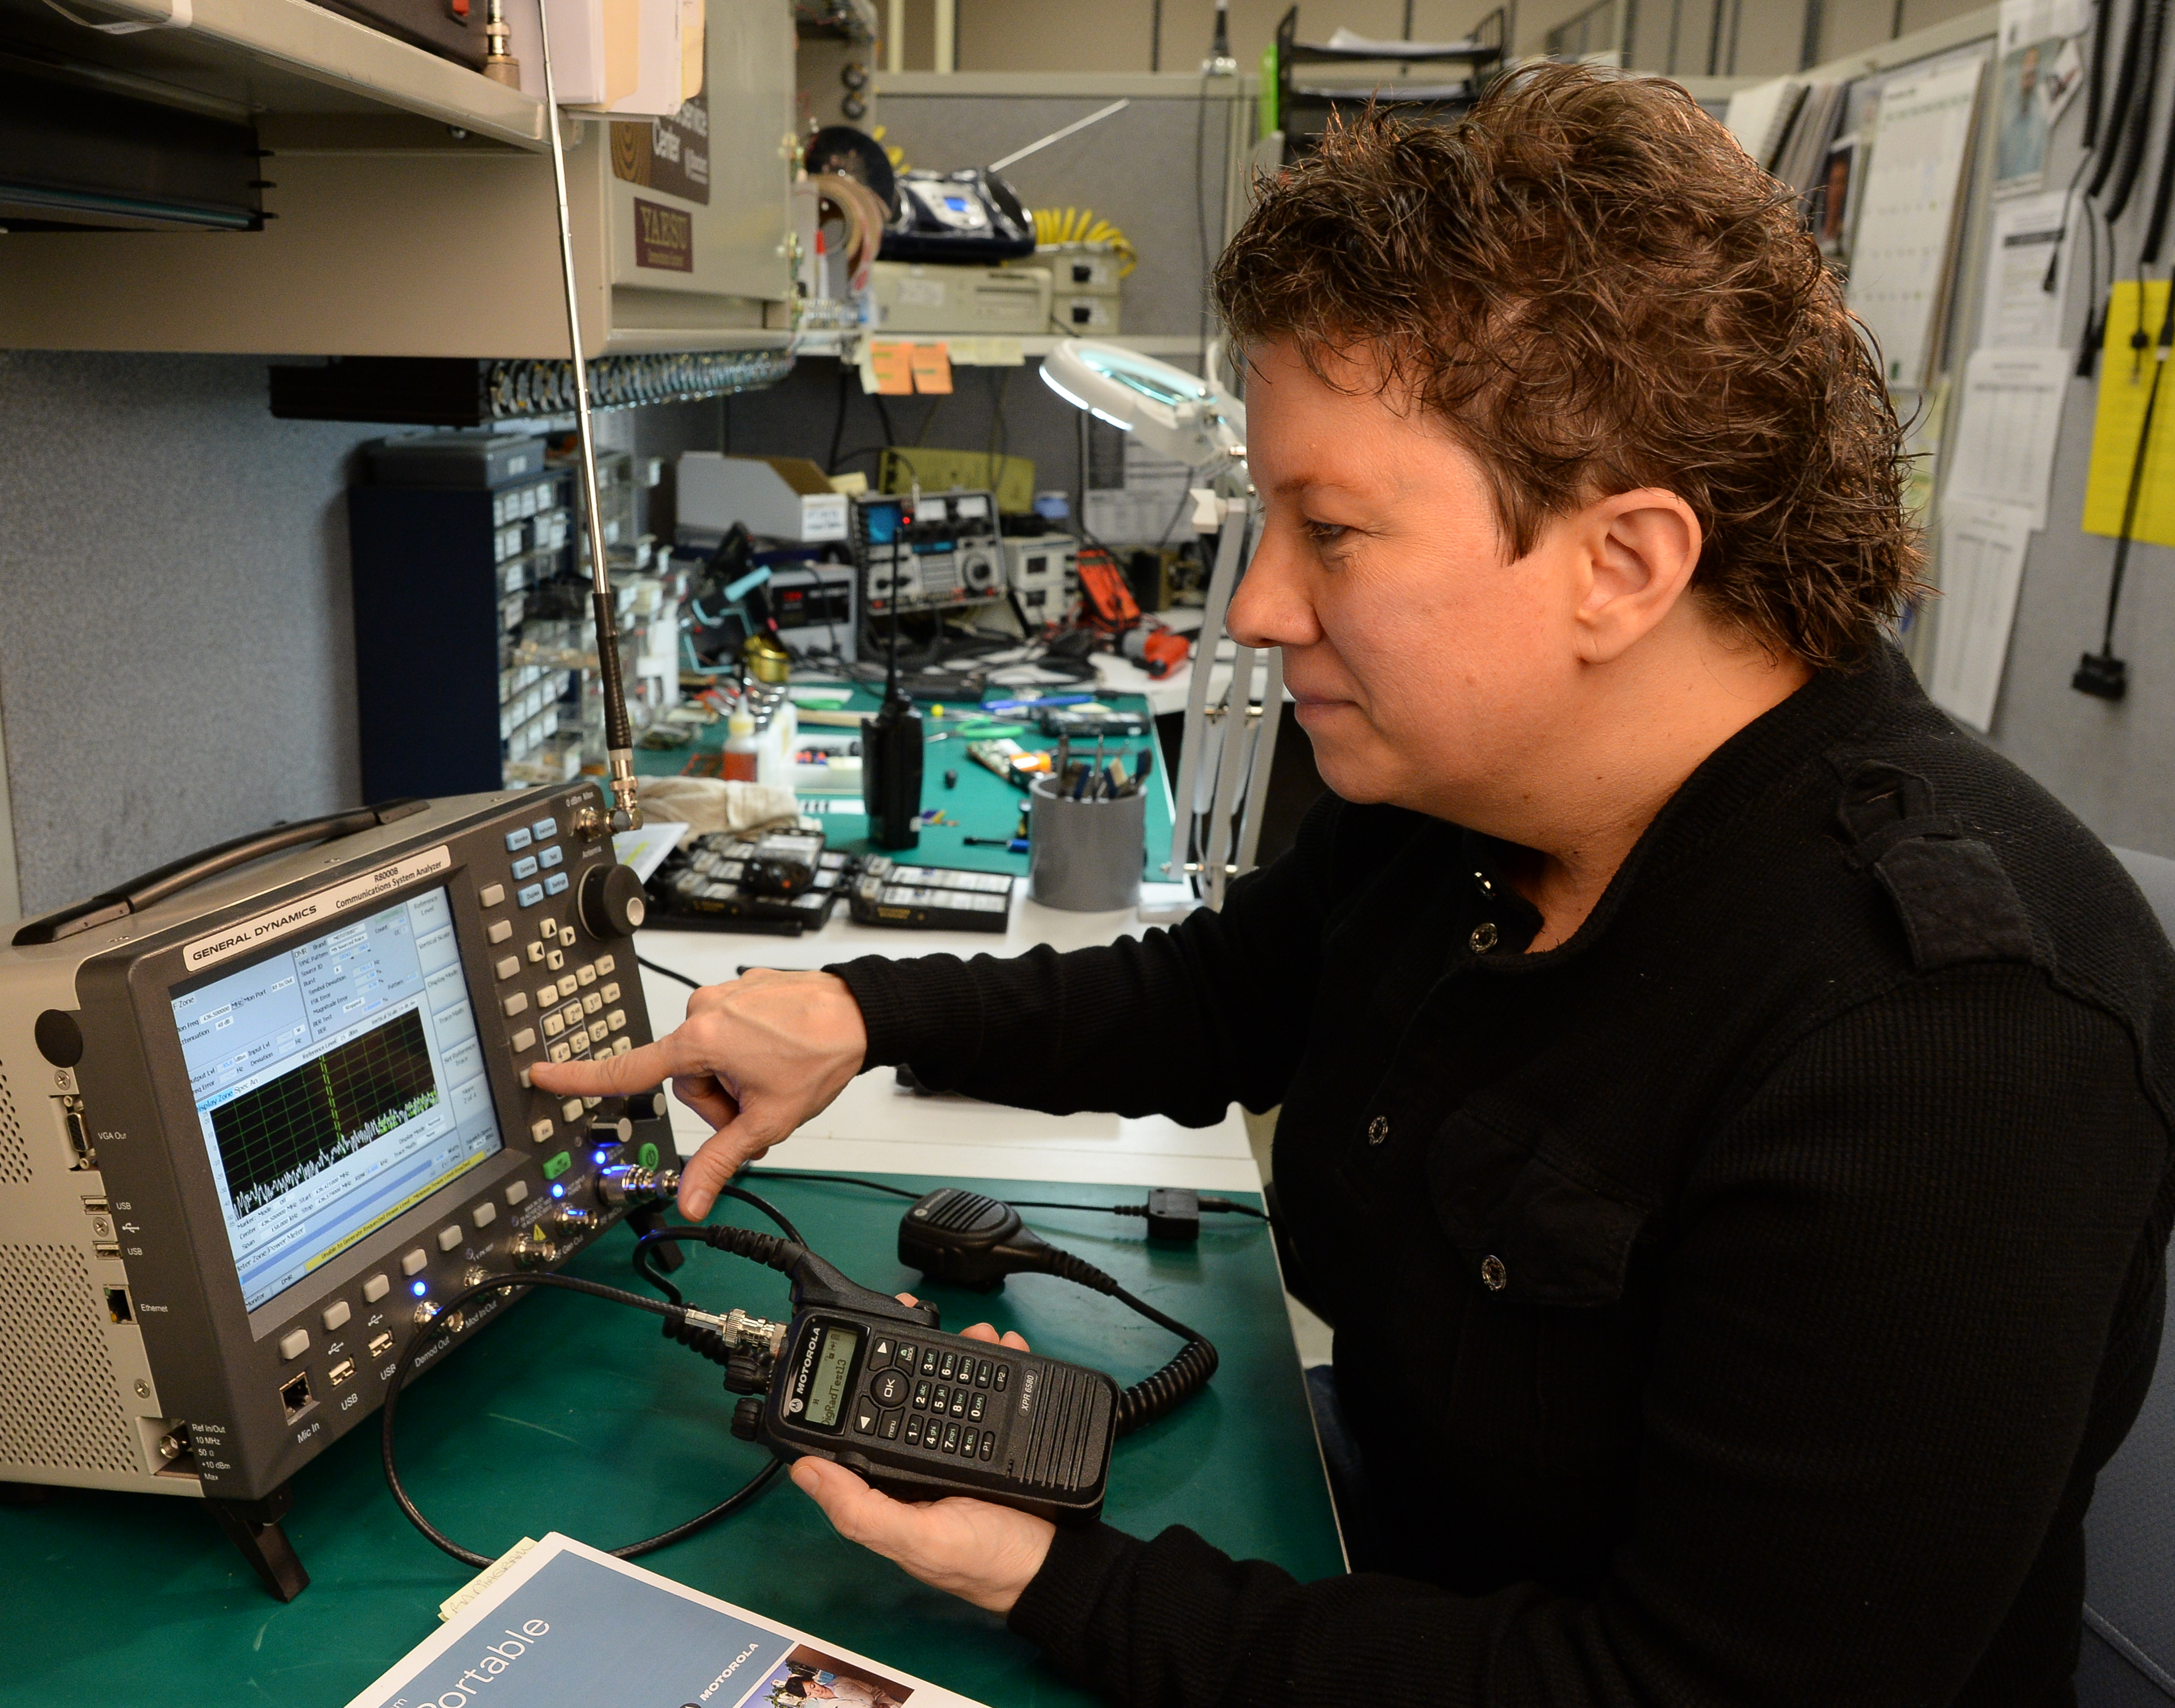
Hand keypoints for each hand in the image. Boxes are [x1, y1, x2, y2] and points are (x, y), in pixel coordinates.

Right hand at [528, 969, 867, 1218]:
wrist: (862, 1013)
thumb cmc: (821, 1055)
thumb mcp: (767, 1120)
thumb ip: (721, 1162)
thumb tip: (689, 1201)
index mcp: (700, 1041)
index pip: (628, 1069)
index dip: (579, 1077)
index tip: (540, 1074)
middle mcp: (702, 1011)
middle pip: (686, 1080)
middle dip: (719, 1101)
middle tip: (759, 1102)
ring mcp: (721, 996)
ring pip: (708, 1059)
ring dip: (734, 1077)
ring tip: (773, 1076)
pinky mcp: (738, 988)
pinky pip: (727, 1032)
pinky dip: (747, 1051)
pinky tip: (778, 1052)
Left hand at [792, 1309, 1054, 1616]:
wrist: (1053, 1565)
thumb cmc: (981, 1561)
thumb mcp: (915, 1540)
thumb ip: (859, 1510)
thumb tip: (802, 1470)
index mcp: (890, 1484)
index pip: (860, 1426)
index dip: (855, 1384)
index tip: (866, 1340)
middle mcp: (920, 1459)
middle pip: (907, 1391)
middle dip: (917, 1353)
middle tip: (926, 1320)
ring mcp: (960, 1444)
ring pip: (950, 1382)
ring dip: (961, 1351)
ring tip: (977, 1334)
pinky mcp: (997, 1435)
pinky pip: (991, 1392)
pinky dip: (999, 1365)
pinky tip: (1005, 1348)